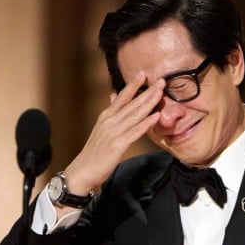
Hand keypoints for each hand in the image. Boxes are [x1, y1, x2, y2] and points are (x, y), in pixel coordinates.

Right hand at [60, 71, 164, 195]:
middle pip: (132, 103)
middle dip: (147, 91)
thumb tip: (114, 95)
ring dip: (149, 102)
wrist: (83, 170)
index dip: (133, 85)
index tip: (143, 73)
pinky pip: (135, 132)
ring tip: (161, 92)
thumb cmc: (95, 151)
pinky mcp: (117, 145)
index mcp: (106, 116)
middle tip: (161, 80)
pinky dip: (146, 123)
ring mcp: (114, 132)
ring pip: (135, 114)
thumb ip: (111, 112)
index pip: (122, 97)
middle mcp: (110, 121)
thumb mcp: (102, 128)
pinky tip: (156, 116)